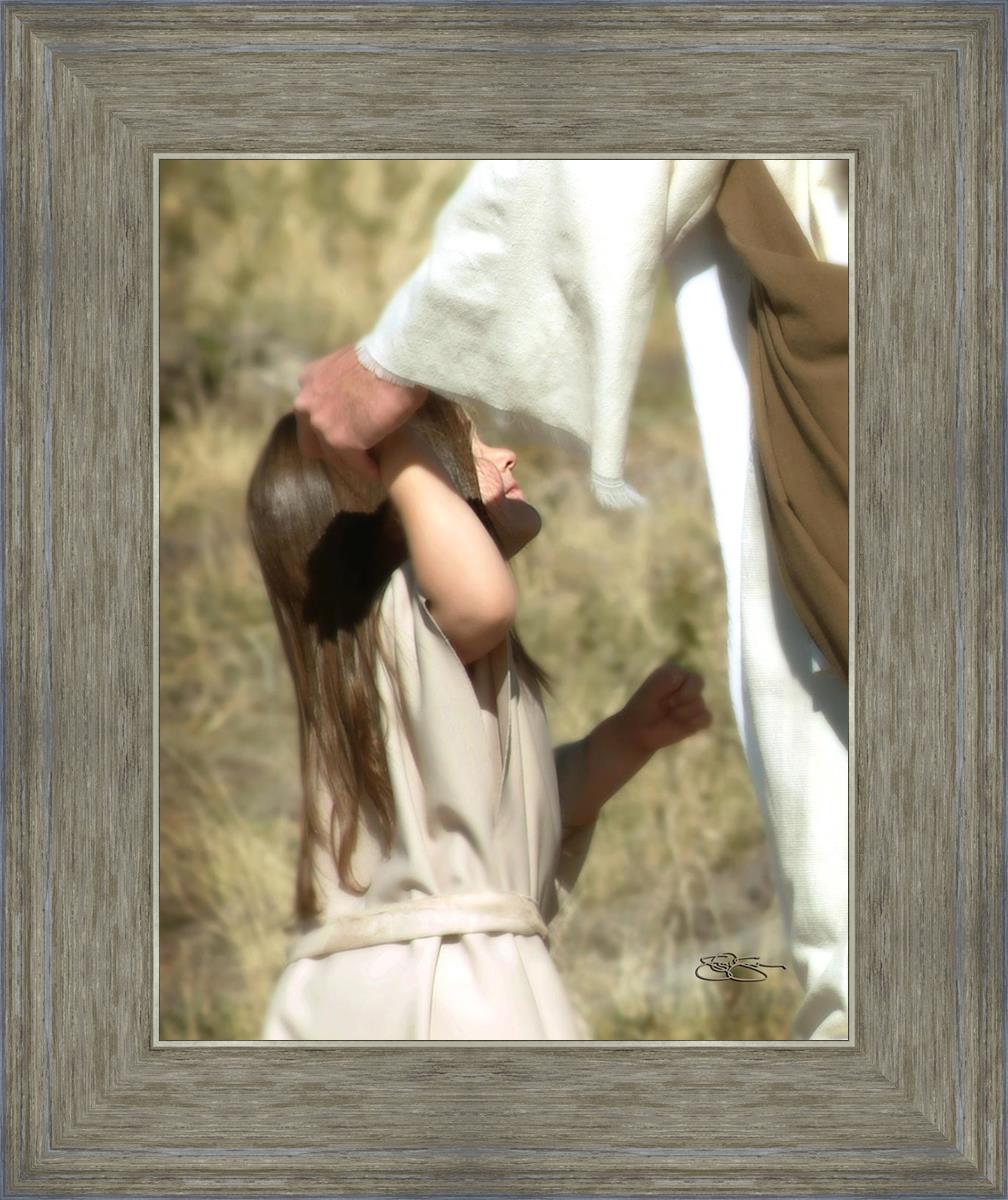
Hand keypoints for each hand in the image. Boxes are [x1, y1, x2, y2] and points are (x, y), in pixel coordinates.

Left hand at [293, 344, 426, 481]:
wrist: (396, 360)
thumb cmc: (385, 356)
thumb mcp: (348, 363)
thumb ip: (340, 382)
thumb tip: (352, 393)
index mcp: (308, 381)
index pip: (308, 416)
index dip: (327, 428)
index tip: (347, 432)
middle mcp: (306, 404)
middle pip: (311, 443)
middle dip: (332, 451)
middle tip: (354, 454)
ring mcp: (322, 424)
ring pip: (334, 457)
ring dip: (352, 461)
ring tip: (370, 465)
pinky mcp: (341, 441)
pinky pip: (354, 464)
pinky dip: (367, 469)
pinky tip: (379, 471)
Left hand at [616, 659, 711, 757]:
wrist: (639, 731)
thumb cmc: (643, 708)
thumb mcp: (650, 689)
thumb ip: (665, 679)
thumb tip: (681, 678)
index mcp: (675, 672)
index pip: (685, 673)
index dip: (675, 687)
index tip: (659, 696)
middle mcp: (688, 683)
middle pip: (699, 682)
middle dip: (684, 696)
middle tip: (669, 705)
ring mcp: (696, 701)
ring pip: (700, 703)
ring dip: (682, 713)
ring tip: (669, 716)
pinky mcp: (700, 718)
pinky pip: (706, 718)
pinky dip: (693, 723)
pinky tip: (679, 725)